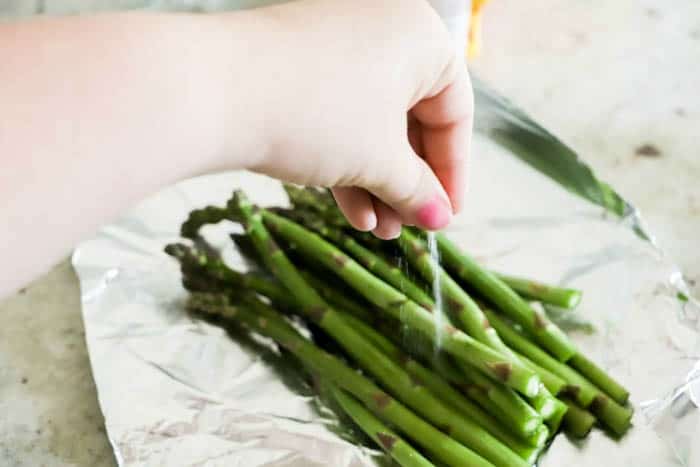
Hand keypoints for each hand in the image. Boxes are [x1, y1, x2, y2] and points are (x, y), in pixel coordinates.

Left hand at [247, 0, 472, 237]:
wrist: (210, 90)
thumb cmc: (315, 115)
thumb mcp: (378, 160)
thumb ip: (417, 189)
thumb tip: (438, 217)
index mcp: (421, 36)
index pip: (454, 114)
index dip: (452, 174)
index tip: (445, 218)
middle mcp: (382, 27)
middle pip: (410, 118)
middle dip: (407, 182)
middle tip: (406, 226)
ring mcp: (335, 41)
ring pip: (371, 121)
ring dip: (377, 179)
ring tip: (377, 230)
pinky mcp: (298, 62)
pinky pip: (337, 113)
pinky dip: (346, 158)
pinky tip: (350, 209)